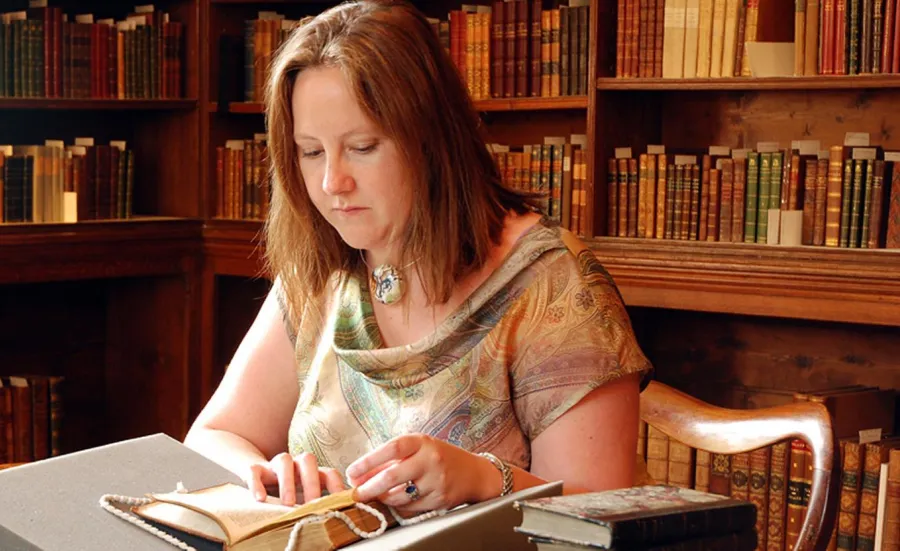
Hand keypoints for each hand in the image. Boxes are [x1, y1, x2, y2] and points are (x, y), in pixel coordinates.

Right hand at [246, 451, 345, 505]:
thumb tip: (334, 517)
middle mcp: (296, 463)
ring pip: (284, 461)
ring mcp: (276, 464)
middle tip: (312, 504)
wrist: (259, 477)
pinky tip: (260, 499)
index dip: (336, 485)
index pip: (329, 472)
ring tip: (288, 504)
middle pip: (308, 460)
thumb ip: (317, 503)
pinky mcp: (256, 468)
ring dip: (287, 482)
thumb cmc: (289, 490)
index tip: (339, 503)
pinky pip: (255, 470)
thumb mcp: (304, 497)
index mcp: (313, 471)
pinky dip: (257, 484)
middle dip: (311, 482)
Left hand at [344, 434, 497, 513]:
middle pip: (393, 476)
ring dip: (383, 498)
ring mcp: (437, 481)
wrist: (473, 473)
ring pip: (399, 496)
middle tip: (356, 493)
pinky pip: (410, 508)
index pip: (392, 448)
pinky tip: (395, 501)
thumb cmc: (438, 458)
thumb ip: (391, 459)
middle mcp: (431, 460)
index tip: (352, 472)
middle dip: (369, 487)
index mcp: (422, 442)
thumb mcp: (418, 449)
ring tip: (376, 495)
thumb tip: (359, 475)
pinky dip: (398, 506)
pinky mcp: (440, 500)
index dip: (368, 461)